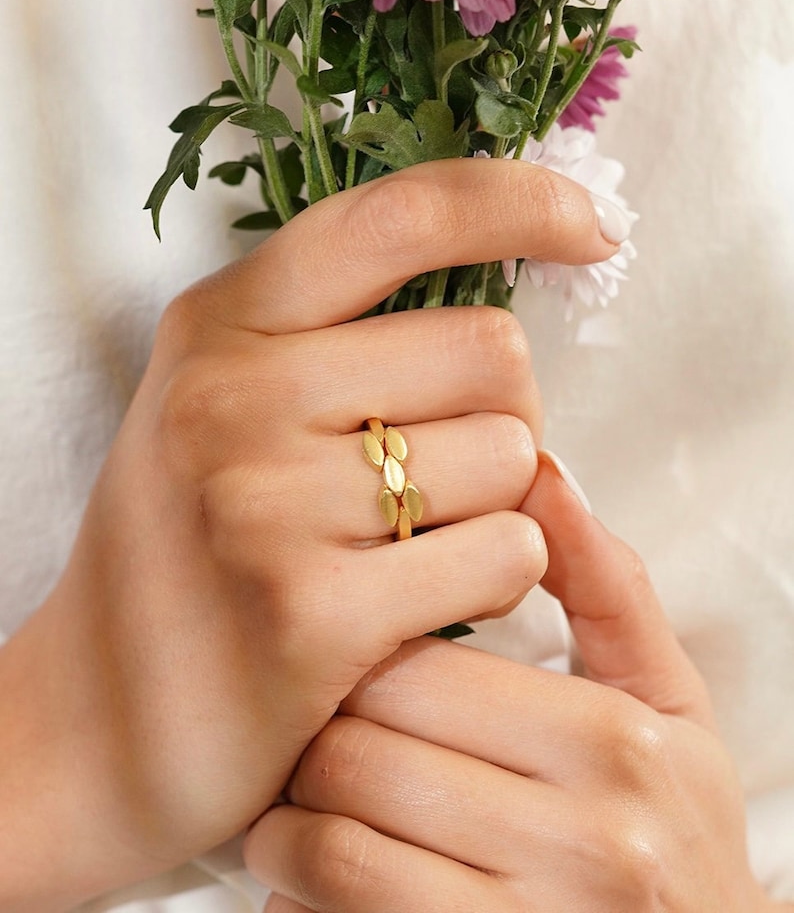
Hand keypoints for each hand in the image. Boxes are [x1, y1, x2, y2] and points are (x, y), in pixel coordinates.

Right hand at [0, 160, 618, 909]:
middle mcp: (234, 396)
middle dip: (504, 412)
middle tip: (449, 472)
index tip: (591, 221)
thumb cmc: (185, 555)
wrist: (96, 720)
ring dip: (499, 506)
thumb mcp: (219, 411)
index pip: (399, 217)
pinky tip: (428, 605)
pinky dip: (499, 578)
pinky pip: (508, 554)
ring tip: (415, 548)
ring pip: (514, 457)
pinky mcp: (314, 615)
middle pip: (492, 350)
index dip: (517, 200)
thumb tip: (504, 323)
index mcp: (219, 325)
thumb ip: (331, 342)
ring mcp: (268, 505)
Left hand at [246, 454, 783, 911]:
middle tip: (305, 730)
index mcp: (614, 740)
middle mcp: (583, 839)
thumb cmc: (672, 824)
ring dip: (283, 825)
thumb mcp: (665, 699)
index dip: (358, 660)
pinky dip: (296, 900)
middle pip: (363, 750)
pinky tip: (310, 879)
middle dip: (313, 737)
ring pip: (333, 845)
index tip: (345, 663)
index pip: (417, 671)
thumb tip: (539, 469)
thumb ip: (606, 585)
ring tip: (290, 807)